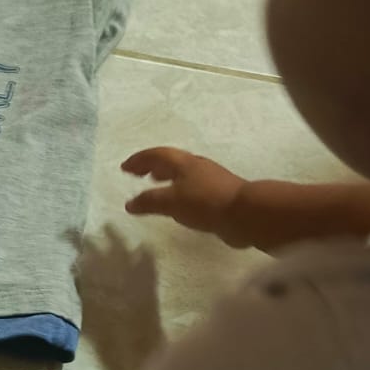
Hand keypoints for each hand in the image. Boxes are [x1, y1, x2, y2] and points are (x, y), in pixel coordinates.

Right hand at [122, 147, 247, 239]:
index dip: (139, 160)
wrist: (244, 214)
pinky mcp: (217, 194)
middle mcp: (196, 166)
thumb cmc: (205, 203)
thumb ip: (149, 202)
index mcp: (183, 163)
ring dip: (165, 177)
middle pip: (170, 161)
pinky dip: (177, 191)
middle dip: (151, 166)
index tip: (124, 168)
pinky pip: (190, 188)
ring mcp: (209, 179)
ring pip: (181, 174)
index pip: (156, 155)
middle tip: (137, 174)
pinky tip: (177, 204)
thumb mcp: (171, 202)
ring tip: (154, 185)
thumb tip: (130, 203)